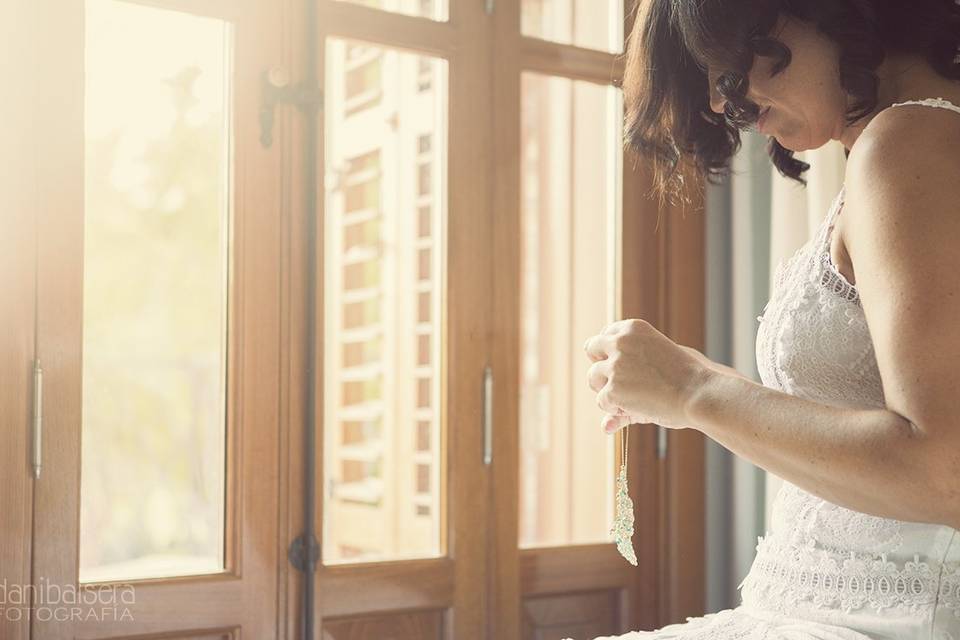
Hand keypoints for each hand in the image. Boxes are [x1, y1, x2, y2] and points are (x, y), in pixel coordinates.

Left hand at [584, 318, 710, 433]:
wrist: (699, 393)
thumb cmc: (685, 380)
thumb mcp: (656, 369)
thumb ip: (629, 381)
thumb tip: (606, 423)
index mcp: (633, 328)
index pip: (604, 335)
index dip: (609, 353)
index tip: (621, 364)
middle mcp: (620, 341)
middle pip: (591, 349)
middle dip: (601, 365)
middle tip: (620, 381)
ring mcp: (615, 365)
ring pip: (593, 378)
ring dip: (607, 389)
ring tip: (633, 397)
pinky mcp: (612, 388)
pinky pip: (602, 401)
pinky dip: (615, 409)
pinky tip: (638, 407)